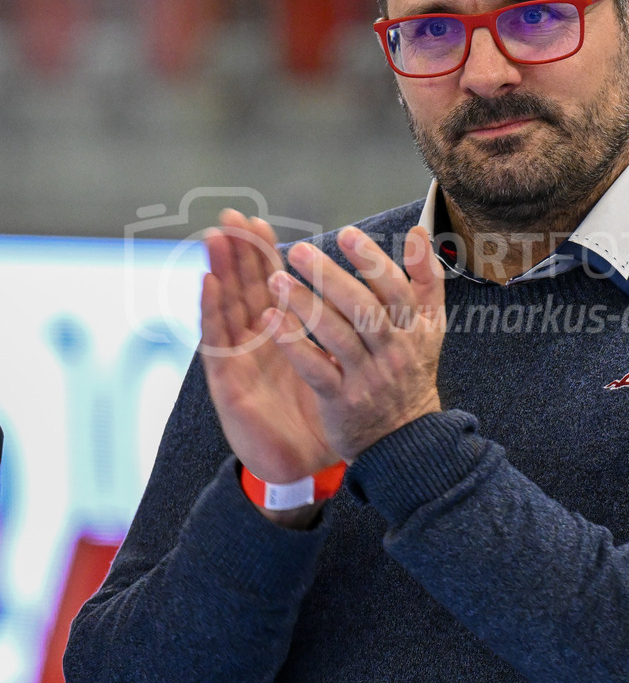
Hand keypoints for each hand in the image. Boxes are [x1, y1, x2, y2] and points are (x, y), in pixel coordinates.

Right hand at [201, 210, 338, 489]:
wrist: (307, 464)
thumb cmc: (321, 409)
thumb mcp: (339, 363)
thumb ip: (345, 328)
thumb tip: (365, 293)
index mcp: (285, 333)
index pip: (271, 285)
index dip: (262, 255)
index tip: (258, 222)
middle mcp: (259, 341)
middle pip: (244, 288)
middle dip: (237, 253)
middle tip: (230, 218)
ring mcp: (242, 360)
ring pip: (228, 307)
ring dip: (220, 271)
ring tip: (215, 239)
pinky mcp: (230, 383)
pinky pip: (220, 342)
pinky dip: (212, 310)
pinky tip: (209, 285)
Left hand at [264, 224, 444, 464]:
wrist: (406, 439)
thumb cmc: (411, 372)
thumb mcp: (430, 327)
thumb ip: (427, 279)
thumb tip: (418, 232)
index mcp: (414, 329)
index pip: (397, 290)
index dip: (373, 261)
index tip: (346, 234)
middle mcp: (393, 351)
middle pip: (364, 309)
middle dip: (331, 278)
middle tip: (299, 251)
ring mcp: (367, 377)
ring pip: (337, 336)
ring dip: (305, 305)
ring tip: (276, 279)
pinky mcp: (341, 400)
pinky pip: (315, 369)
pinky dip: (293, 344)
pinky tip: (270, 320)